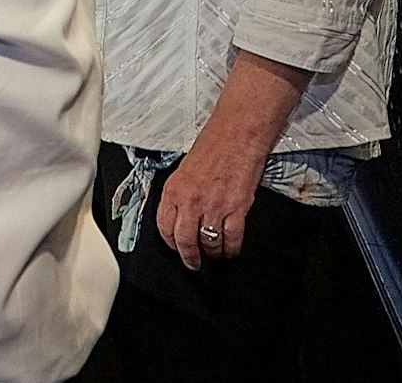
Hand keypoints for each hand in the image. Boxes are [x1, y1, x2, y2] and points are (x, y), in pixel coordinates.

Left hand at [154, 135, 262, 268]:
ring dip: (212, 254)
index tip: (176, 249)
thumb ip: (180, 195)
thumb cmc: (212, 148)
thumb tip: (181, 216)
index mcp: (173, 190)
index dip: (170, 243)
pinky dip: (231, 249)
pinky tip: (231, 250)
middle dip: (189, 257)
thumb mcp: (184, 171)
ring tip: (215, 256)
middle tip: (194, 264)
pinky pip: (231, 239)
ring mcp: (213, 206)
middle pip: (184, 241)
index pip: (164, 226)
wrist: (236, 137)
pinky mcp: (236, 209)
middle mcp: (190, 200)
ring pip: (208, 243)